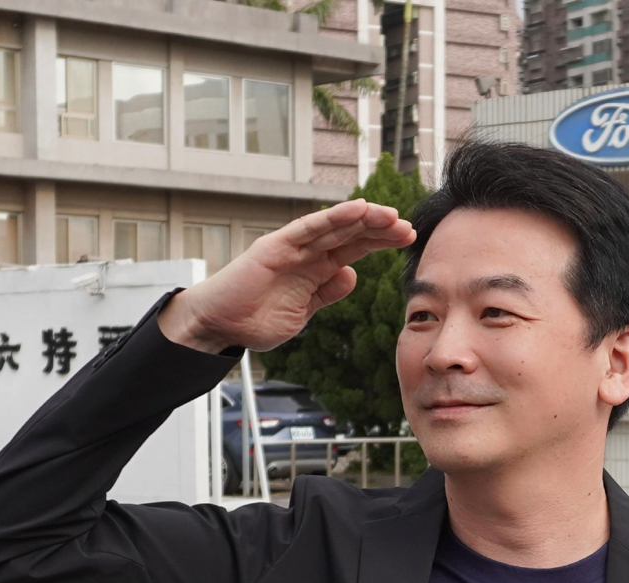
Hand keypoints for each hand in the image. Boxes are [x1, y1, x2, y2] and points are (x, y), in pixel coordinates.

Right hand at [157, 199, 415, 354]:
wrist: (219, 326)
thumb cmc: (255, 320)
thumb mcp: (302, 313)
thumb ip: (325, 294)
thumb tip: (351, 275)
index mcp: (316, 269)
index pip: (355, 249)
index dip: (381, 241)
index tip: (409, 239)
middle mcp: (307, 252)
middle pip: (350, 234)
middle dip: (380, 229)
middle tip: (408, 226)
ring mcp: (292, 247)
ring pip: (334, 227)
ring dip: (363, 219)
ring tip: (391, 215)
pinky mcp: (275, 246)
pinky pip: (309, 228)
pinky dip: (333, 217)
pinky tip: (357, 209)